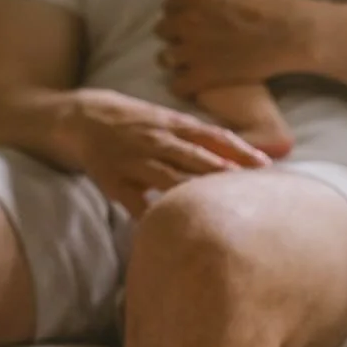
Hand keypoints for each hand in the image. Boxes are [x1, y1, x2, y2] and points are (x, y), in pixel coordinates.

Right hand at [70, 88, 268, 217]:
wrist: (83, 118)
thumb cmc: (135, 122)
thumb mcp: (166, 120)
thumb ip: (198, 136)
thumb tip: (238, 152)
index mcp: (172, 125)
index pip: (212, 136)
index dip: (239, 149)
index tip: (264, 165)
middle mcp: (156, 140)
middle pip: (195, 156)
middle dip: (222, 171)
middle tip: (249, 186)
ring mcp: (134, 161)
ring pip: (168, 177)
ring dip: (193, 190)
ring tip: (216, 205)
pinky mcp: (114, 180)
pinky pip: (135, 202)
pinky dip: (150, 216)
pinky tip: (167, 229)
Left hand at [156, 0, 318, 100]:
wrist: (286, 33)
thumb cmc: (267, 5)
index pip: (168, 6)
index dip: (177, 14)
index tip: (186, 21)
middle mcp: (186, 22)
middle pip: (161, 31)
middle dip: (173, 35)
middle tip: (188, 42)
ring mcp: (192, 50)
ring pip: (164, 58)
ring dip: (175, 60)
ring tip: (188, 64)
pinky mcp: (202, 75)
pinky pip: (177, 85)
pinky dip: (183, 86)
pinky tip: (193, 84)